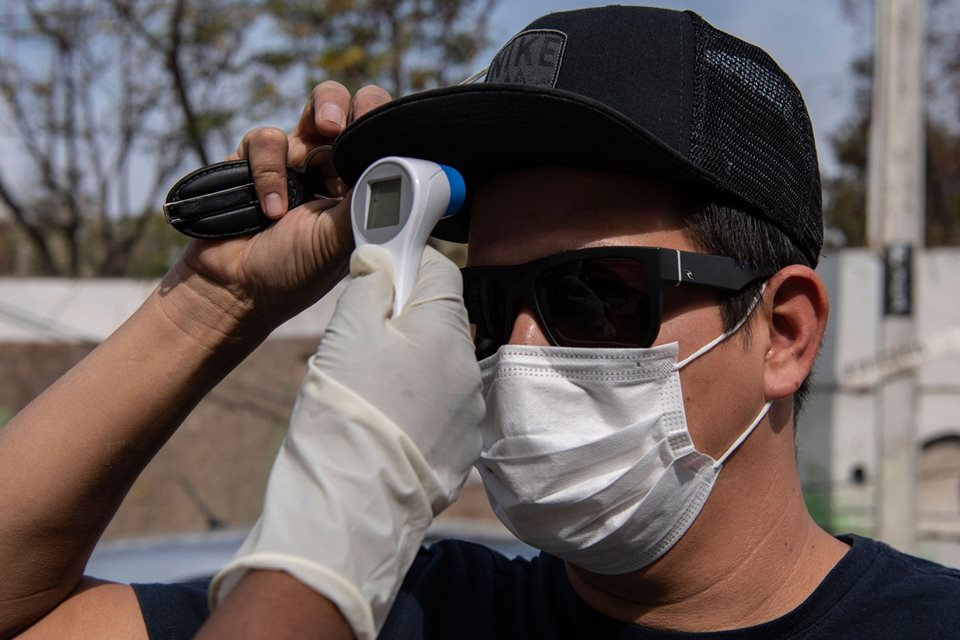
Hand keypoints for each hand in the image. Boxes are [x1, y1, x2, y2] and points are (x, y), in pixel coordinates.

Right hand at [170, 82, 392, 332]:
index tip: (383, 124)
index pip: (381, 142)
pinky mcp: (254, 158)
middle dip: (353, 105)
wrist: (233, 289)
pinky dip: (269, 171)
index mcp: (360, 188)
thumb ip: (369, 203)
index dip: (384, 124)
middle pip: (353, 110)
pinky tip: (271, 209)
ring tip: (320, 139)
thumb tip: (403, 176)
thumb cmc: (293, 272)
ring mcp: (294, 160)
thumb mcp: (341, 240)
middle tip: (343, 123)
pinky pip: (267, 139)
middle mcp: (332, 169)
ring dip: (322, 114)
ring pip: (316, 109)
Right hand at [210, 245, 483, 639]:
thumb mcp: (348, 329)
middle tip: (360, 342)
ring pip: (438, 365)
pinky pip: (440, 407)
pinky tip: (385, 422)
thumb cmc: (346, 409)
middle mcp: (470, 367)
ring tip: (368, 389)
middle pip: (438, 319)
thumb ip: (370, 281)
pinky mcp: (461, 446)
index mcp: (447, 328)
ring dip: (410, 363)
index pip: (440, 269)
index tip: (376, 280)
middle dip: (403, 320)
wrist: (352, 500)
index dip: (405, 266)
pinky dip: (416, 404)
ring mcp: (470, 410)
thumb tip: (381, 259)